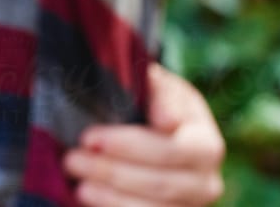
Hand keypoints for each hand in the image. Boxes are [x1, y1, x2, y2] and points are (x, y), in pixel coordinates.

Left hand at [63, 63, 225, 205]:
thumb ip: (161, 92)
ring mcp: (191, 206)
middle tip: (72, 159)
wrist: (168, 128)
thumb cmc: (159, 101)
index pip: (170, 150)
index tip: (89, 137)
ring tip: (78, 184)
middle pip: (158, 184)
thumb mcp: (161, 86)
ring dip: (110, 197)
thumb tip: (166, 120)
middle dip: (110, 172)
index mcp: (207, 144)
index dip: (128, 146)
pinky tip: (91, 196)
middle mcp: (206, 182)